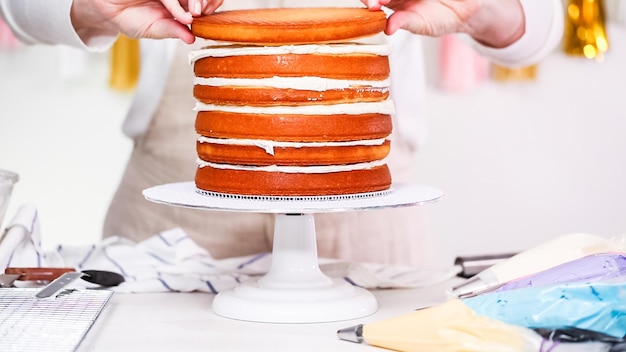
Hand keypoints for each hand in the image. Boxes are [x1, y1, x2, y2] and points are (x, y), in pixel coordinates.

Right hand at [70, 0, 223, 43]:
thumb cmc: (132, 19)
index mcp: (180, 2)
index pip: (201, 2)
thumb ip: (173, 31)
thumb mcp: (155, 30)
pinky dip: (176, 3)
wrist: (107, 12)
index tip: (209, 19)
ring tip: (194, 16)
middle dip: (204, 2)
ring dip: (194, 1)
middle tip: (201, 15)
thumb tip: (192, 38)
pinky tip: (182, 15)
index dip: (208, 7)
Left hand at [362, 0, 524, 47]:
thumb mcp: (419, 24)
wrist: (464, 11)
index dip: (371, 1)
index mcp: (392, 2)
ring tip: (388, 0)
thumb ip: (403, 22)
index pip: (375, 0)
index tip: (373, 5)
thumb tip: (388, 29)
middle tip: (378, 2)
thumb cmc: (438, 19)